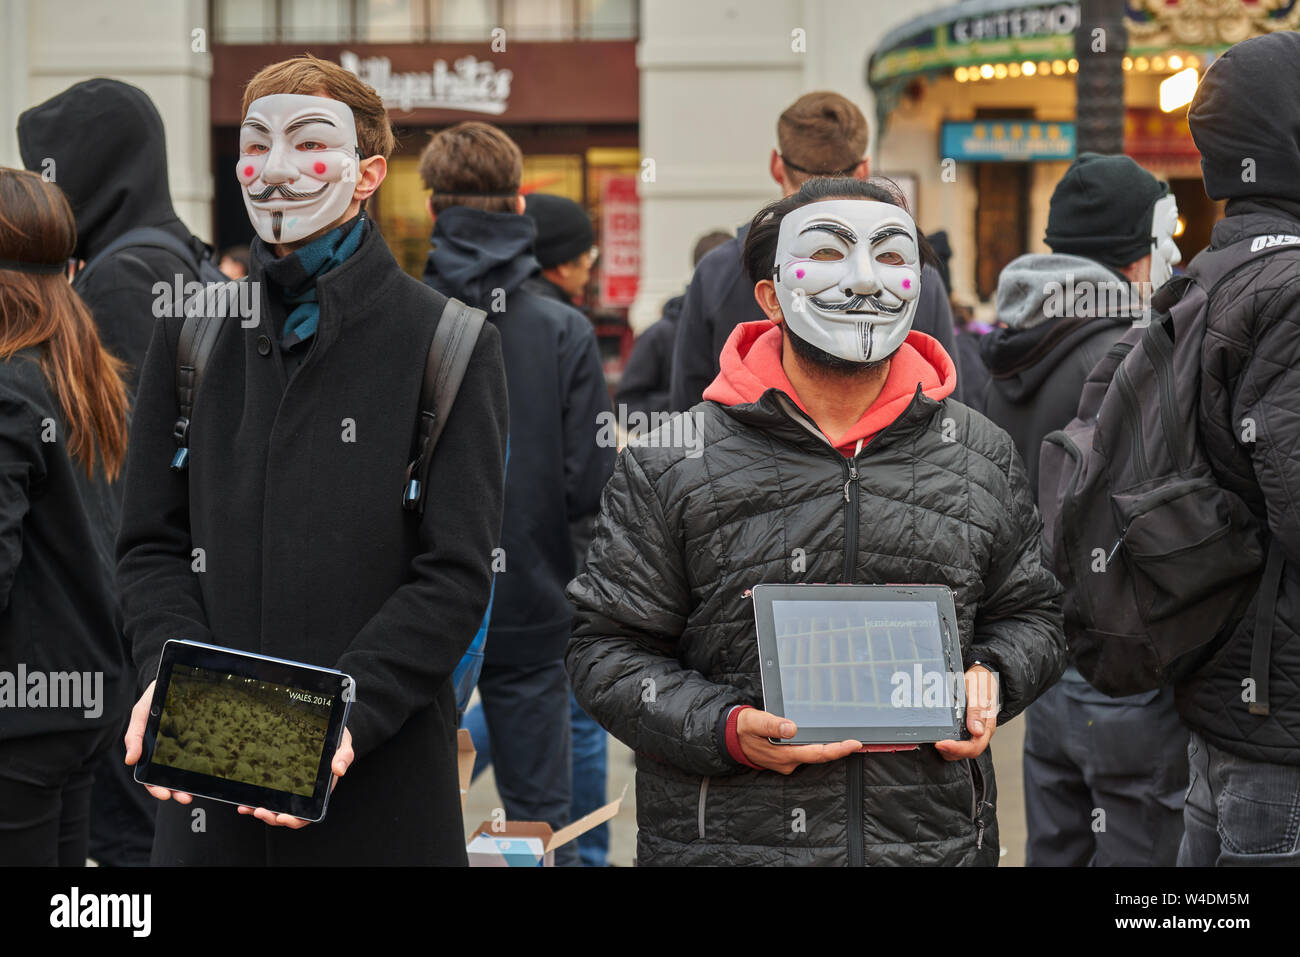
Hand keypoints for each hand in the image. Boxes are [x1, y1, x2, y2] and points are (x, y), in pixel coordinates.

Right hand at [124, 680, 194, 804]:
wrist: (170, 680)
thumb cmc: (152, 698)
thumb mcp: (139, 714)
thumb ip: (134, 736)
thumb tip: (130, 760)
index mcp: (149, 749)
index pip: (150, 775)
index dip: (156, 787)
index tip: (165, 794)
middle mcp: (165, 751)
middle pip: (167, 778)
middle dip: (175, 791)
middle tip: (184, 797)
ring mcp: (180, 745)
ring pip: (182, 771)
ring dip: (186, 784)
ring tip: (194, 791)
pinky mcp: (194, 738)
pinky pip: (196, 755)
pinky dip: (198, 767)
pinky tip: (205, 773)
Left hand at [237, 728, 352, 827]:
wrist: (328, 729)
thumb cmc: (337, 740)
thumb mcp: (344, 744)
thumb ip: (344, 756)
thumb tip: (339, 770)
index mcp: (321, 790)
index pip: (309, 813)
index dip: (296, 819)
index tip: (283, 817)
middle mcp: (306, 793)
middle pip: (289, 814)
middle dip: (272, 817)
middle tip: (259, 811)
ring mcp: (293, 787)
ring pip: (276, 807)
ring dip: (261, 811)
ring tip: (248, 808)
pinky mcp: (283, 780)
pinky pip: (269, 795)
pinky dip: (255, 800)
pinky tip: (244, 802)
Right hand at [736, 708, 861, 774]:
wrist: (730, 738)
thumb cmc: (742, 728)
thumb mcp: (753, 721)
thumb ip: (771, 724)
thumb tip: (791, 727)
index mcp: (783, 754)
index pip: (816, 753)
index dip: (837, 750)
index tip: (854, 743)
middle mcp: (788, 761)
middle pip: (819, 756)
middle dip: (839, 749)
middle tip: (859, 741)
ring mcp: (787, 761)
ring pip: (814, 755)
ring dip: (830, 748)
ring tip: (848, 739)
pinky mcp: (786, 757)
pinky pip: (806, 753)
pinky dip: (819, 746)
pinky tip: (827, 739)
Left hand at [935, 665, 998, 760]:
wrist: (982, 675)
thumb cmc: (981, 682)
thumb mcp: (979, 691)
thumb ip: (977, 710)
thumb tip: (976, 731)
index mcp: (987, 726)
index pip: (974, 746)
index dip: (957, 748)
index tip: (941, 743)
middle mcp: (981, 732)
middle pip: (967, 752)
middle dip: (950, 751)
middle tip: (935, 743)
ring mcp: (973, 731)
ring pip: (962, 750)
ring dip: (948, 750)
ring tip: (936, 741)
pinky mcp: (966, 729)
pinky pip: (958, 742)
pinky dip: (948, 743)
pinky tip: (939, 736)